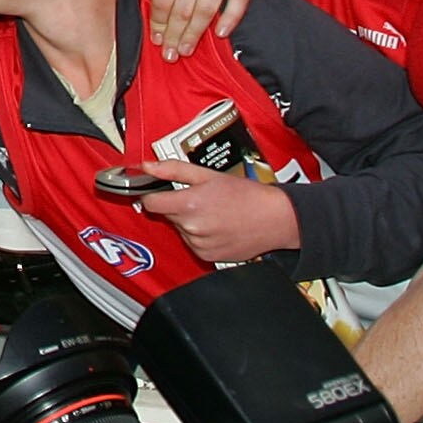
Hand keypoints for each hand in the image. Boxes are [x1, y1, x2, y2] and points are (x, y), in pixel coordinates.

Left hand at [133, 163, 301, 260]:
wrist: (274, 219)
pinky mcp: (208, 256)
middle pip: (167, 214)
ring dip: (189, 221)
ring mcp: (199, 245)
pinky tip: (217, 225)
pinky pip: (193, 243)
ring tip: (213, 212)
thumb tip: (148, 166)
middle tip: (199, 197)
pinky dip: (200, 235)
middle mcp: (192, 228)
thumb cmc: (247, 196)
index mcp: (189, 205)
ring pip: (181, 229)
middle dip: (177, 205)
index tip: (157, 191)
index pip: (150, 203)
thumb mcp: (208, 174)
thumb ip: (174, 169)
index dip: (151, 194)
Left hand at [144, 0, 254, 58]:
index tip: (157, 39)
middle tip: (171, 54)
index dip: (159, 23)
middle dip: (175, 35)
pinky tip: (221, 34)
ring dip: (195, 34)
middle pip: (183, 8)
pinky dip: (230, 19)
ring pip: (206, 9)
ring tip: (186, 50)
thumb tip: (152, 5)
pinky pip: (239, 0)